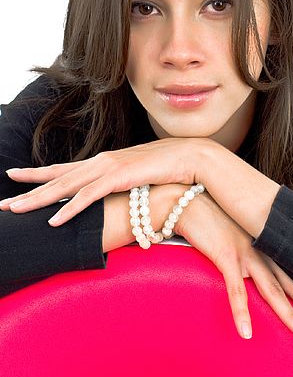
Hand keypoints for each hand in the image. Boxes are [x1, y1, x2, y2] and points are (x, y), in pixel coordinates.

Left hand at [0, 138, 200, 223]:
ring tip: (16, 211)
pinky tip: (53, 220)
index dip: (38, 174)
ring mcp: (107, 168)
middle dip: (28, 190)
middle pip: (56, 178)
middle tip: (4, 203)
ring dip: (39, 199)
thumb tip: (113, 197)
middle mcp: (100, 162)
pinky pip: (88, 196)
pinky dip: (69, 208)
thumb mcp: (137, 176)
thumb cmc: (166, 167)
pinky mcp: (118, 177)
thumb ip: (121, 185)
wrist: (188, 157)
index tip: (15, 176)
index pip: (63, 168)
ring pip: (65, 186)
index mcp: (103, 162)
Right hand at [175, 189, 292, 341]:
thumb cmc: (211, 217)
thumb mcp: (237, 234)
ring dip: (290, 315)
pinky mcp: (226, 255)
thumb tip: (256, 270)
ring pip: (273, 289)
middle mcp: (263, 249)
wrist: (188, 200)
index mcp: (267, 245)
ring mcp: (246, 252)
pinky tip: (246, 332)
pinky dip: (241, 312)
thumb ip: (251, 249)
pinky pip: (236, 289)